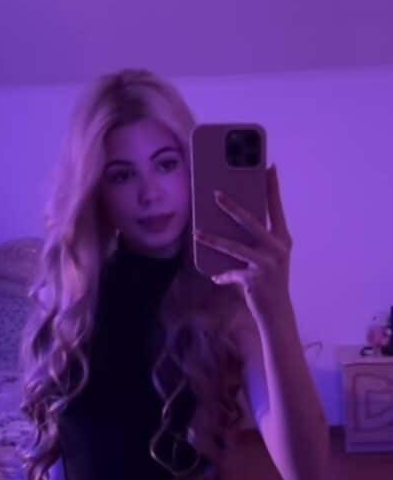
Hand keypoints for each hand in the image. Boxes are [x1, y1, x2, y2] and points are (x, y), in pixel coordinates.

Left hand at [193, 163, 292, 321]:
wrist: (277, 312)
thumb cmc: (270, 281)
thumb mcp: (268, 258)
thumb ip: (255, 241)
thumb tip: (228, 225)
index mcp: (282, 239)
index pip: (276, 208)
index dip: (272, 187)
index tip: (269, 167)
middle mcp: (277, 248)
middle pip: (252, 222)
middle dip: (232, 207)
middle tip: (216, 193)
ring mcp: (267, 264)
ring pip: (235, 247)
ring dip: (214, 239)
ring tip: (197, 232)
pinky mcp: (255, 279)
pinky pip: (232, 273)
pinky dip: (223, 275)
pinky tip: (216, 277)